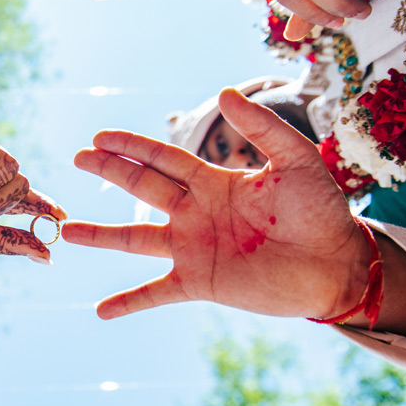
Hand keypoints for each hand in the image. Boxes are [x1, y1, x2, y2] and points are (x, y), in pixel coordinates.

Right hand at [63, 90, 369, 319]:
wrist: (337, 264)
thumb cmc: (323, 210)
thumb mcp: (297, 160)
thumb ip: (264, 128)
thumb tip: (225, 94)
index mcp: (214, 183)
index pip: (163, 160)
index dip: (132, 147)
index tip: (100, 137)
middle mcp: (195, 213)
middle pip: (142, 189)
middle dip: (111, 172)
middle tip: (79, 157)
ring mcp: (194, 249)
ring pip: (137, 241)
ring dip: (102, 235)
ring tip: (68, 232)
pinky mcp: (200, 283)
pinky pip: (156, 293)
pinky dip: (129, 302)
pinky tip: (101, 311)